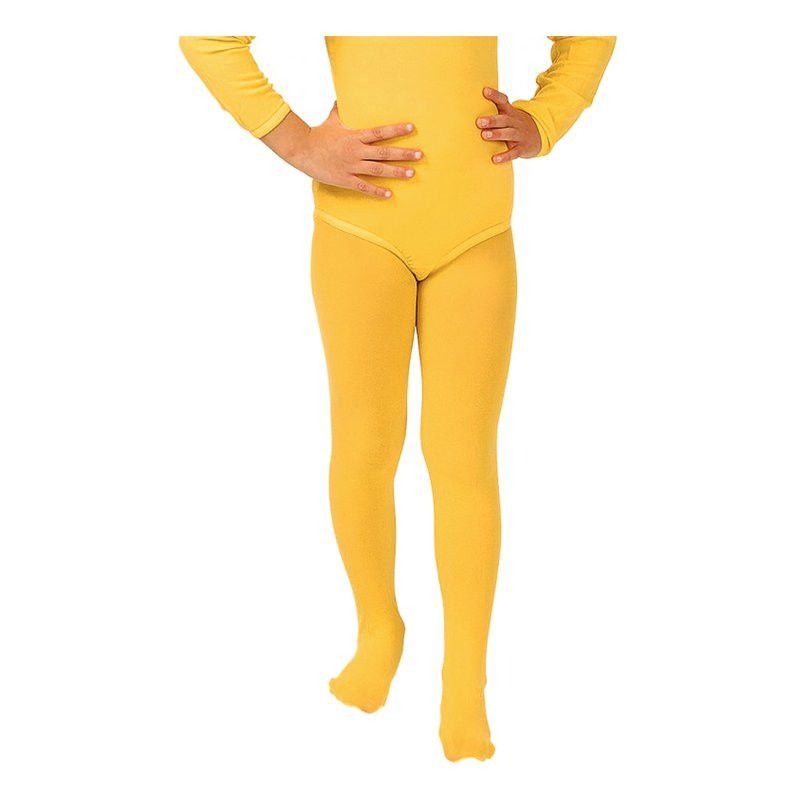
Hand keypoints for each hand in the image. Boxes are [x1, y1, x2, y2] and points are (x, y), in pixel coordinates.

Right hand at [262, 104, 422, 198]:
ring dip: (396, 172)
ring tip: (412, 174)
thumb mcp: (332, 119)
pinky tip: (389, 194)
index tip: (412, 128)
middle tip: (420, 155)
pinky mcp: (345, 179)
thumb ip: (341, 109)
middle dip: (404, 154)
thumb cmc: (318, 134)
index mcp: (355, 136)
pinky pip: (363, 187)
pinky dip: (377, 191)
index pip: (381, 132)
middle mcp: (356, 151)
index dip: (397, 130)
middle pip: (385, 153)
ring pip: (378, 170)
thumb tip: (343, 95)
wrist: (302, 150)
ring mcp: (351, 166)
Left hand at [476, 87, 541, 162]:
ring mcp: (519, 135)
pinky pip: (513, 152)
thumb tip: (469, 109)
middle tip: (479, 122)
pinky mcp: (521, 148)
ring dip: (496, 134)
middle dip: (492, 120)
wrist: (539, 135)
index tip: (485, 91)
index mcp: (510, 112)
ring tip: (484, 135)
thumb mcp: (509, 116)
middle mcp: (515, 122)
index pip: (503, 101)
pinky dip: (504, 156)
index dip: (494, 96)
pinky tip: (495, 159)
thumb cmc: (515, 125)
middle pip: (504, 119)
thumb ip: (494, 112)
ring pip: (508, 134)